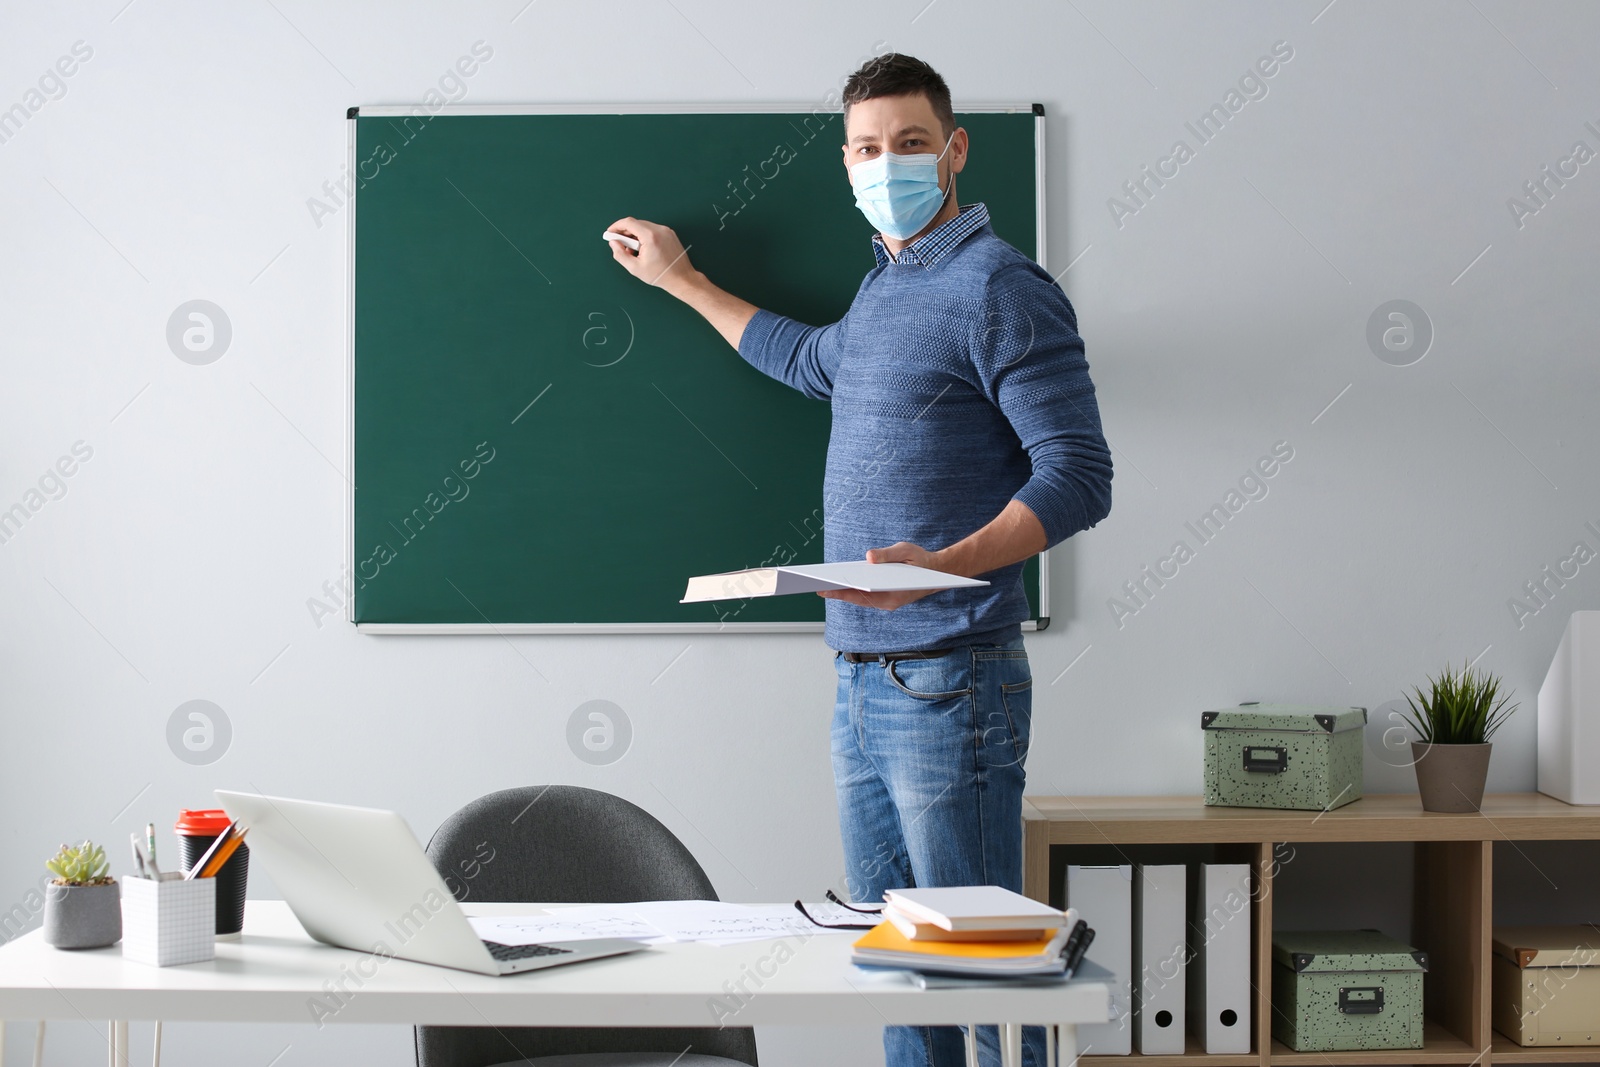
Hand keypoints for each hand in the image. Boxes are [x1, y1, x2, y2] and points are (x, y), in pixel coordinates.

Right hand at [605, 217, 695, 291]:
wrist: (682, 279)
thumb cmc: (661, 275)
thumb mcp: (635, 268)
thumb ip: (620, 254)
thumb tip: (613, 243)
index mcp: (650, 236)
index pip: (629, 223)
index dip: (617, 226)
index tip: (610, 232)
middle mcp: (659, 230)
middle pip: (636, 224)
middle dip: (625, 232)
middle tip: (619, 244)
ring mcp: (666, 231)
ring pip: (644, 226)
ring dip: (635, 235)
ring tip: (633, 251)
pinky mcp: (670, 234)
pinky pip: (653, 230)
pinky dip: (644, 236)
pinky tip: (643, 249)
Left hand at [817, 542, 950, 610]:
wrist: (938, 572)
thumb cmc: (922, 561)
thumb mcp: (906, 551)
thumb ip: (887, 554)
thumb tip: (868, 557)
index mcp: (893, 595)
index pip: (862, 595)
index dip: (842, 592)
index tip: (825, 589)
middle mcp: (888, 603)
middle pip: (857, 599)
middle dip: (836, 593)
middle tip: (815, 587)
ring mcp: (887, 602)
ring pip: (860, 599)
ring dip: (842, 592)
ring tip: (822, 584)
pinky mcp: (886, 598)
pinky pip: (865, 595)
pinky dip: (852, 589)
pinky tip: (840, 581)